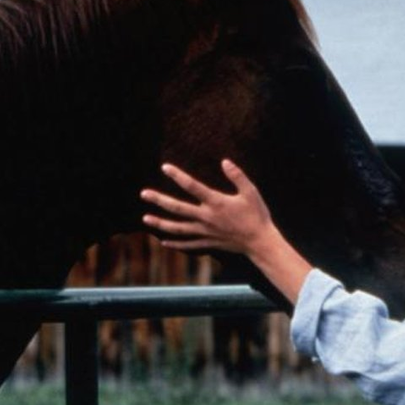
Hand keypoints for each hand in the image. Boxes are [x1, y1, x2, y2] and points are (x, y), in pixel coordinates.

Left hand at [140, 159, 273, 255]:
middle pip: (178, 208)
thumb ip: (237, 176)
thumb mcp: (251, 192)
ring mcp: (206, 232)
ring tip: (145, 218)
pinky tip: (163, 241)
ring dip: (160, 223)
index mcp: (216, 203)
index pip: (192, 186)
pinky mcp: (208, 243)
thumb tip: (225, 161)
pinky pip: (188, 244)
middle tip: (143, 193)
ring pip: (178, 228)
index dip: (178, 176)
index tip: (165, 167)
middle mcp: (207, 217)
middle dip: (159, 200)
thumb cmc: (257, 215)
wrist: (260, 242)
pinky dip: (175, 243)